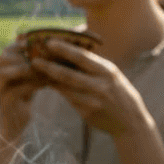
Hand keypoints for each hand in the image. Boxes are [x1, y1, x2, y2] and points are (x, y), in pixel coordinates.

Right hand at [0, 42, 48, 141]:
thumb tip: (51, 44)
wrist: (14, 125)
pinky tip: (46, 83)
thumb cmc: (23, 97)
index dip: (24, 44)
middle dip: (25, 55)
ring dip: (27, 69)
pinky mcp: (3, 103)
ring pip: (6, 72)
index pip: (8, 48)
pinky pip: (16, 89)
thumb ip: (32, 62)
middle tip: (46, 55)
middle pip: (4, 57)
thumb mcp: (27, 77)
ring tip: (46, 69)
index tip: (44, 43)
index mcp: (0, 68)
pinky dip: (32, 85)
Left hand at [32, 39, 163, 163]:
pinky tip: (46, 84)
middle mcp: (101, 84)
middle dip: (50, 66)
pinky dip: (57, 90)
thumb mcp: (111, 75)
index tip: (48, 42)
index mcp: (107, 70)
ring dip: (49, 79)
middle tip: (33, 59)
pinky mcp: (87, 112)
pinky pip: (68, 99)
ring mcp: (93, 100)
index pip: (82, 57)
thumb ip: (92, 65)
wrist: (130, 122)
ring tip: (35, 71)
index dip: (64, 49)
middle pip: (70, 73)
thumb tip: (69, 50)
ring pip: (66, 87)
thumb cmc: (117, 93)